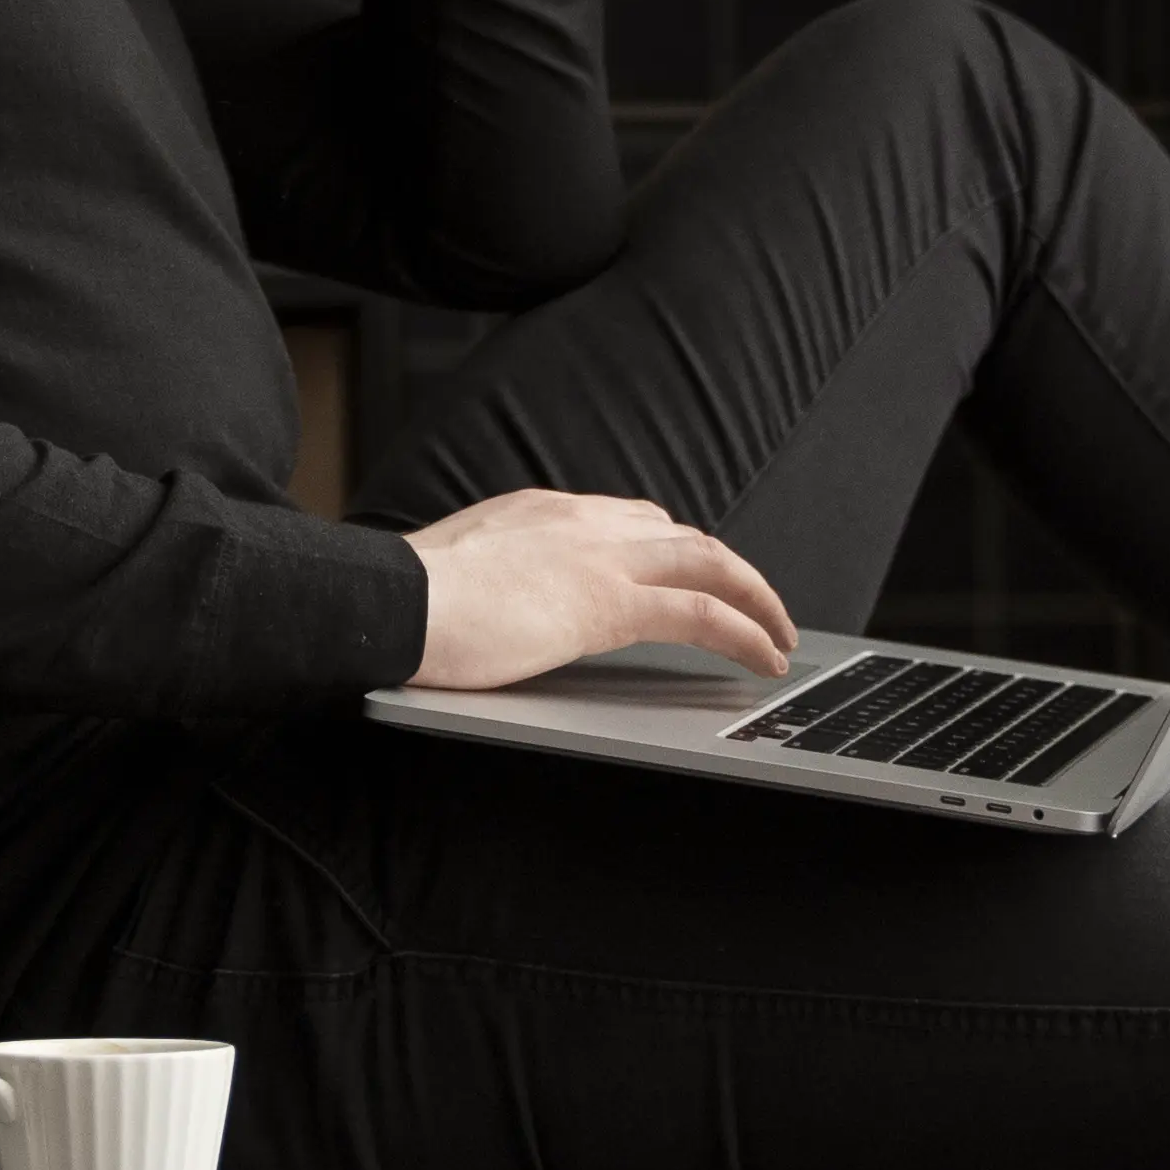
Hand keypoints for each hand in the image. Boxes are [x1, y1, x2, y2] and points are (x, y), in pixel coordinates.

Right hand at [399, 489, 800, 691]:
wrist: (389, 600)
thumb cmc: (402, 600)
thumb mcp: (457, 572)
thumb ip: (495, 576)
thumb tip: (496, 602)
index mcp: (542, 511)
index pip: (632, 520)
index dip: (675, 550)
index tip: (694, 576)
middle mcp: (580, 521)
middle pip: (682, 536)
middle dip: (729, 571)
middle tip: (757, 607)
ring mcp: (598, 557)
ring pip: (710, 564)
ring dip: (755, 600)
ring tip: (779, 636)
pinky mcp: (607, 603)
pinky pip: (703, 613)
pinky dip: (746, 633)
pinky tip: (764, 657)